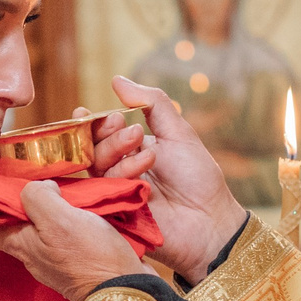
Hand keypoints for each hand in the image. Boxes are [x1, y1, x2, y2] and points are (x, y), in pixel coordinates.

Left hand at [0, 179, 143, 300]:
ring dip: (41, 205)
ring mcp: (56, 258)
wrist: (129, 290)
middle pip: (9, 224)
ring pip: (38, 226)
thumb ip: (38, 198)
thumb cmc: (92, 258)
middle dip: (7, 200)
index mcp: (21, 244)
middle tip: (12, 174)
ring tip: (51, 182)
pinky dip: (65, 214)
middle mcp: (34, 253)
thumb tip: (37, 187)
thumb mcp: (59, 220)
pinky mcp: (79, 258)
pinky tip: (77, 202)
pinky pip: (64, 232)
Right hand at [100, 76, 246, 282]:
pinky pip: (100, 188)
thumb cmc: (198, 177)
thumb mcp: (178, 132)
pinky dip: (120, 175)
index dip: (96, 121)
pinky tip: (140, 174)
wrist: (209, 220)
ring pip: (95, 165)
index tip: (104, 115)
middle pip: (92, 146)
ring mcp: (113, 190)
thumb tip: (116, 79)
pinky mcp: (111, 211)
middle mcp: (117, 168)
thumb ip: (150, 103)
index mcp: (131, 149)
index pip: (100, 131)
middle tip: (132, 132)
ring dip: (119, 154)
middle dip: (107, 135)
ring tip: (150, 156)